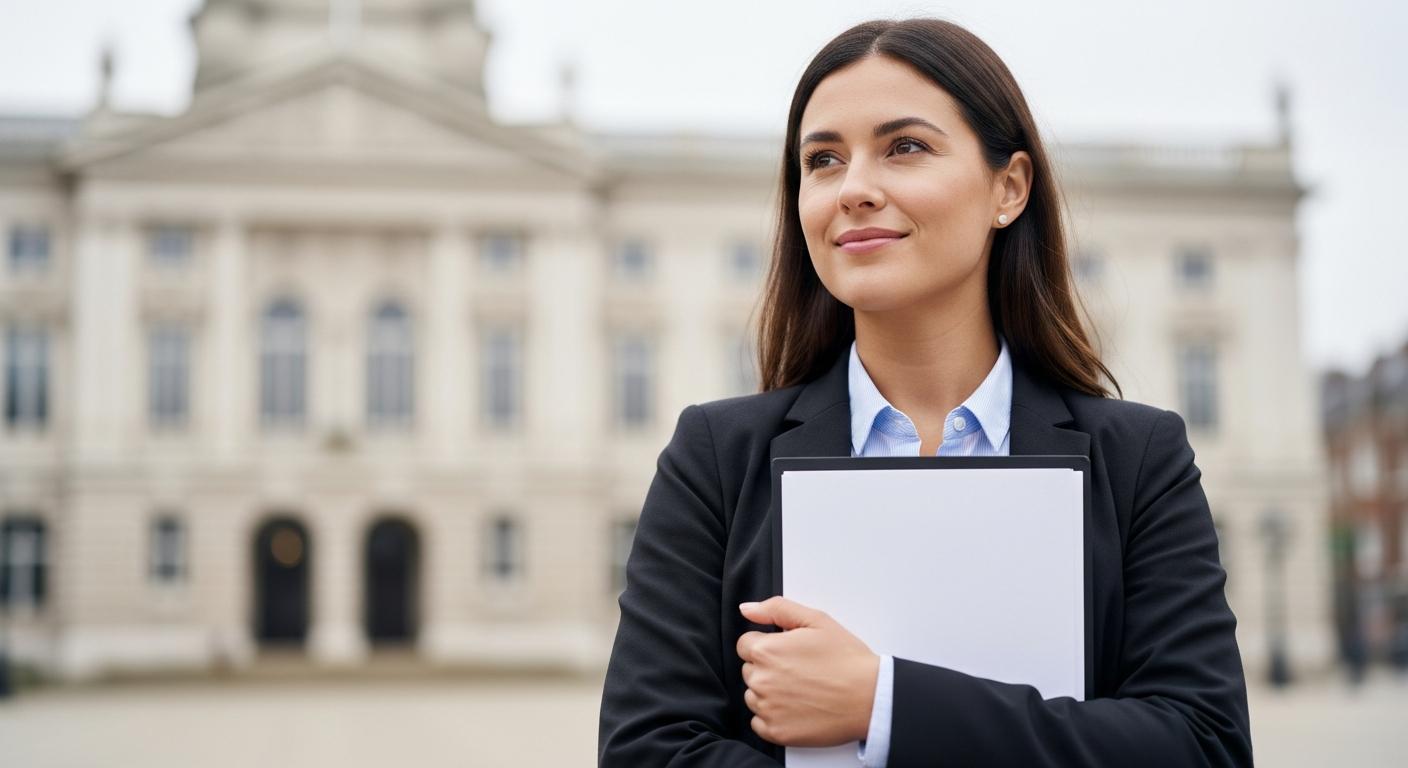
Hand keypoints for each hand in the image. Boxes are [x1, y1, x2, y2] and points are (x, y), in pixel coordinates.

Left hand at [736, 596, 879, 747]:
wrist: (870, 698)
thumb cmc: (847, 659)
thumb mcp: (816, 620)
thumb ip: (776, 609)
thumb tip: (747, 609)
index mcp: (766, 650)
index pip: (745, 645)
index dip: (767, 645)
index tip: (786, 652)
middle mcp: (761, 680)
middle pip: (749, 670)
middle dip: (768, 668)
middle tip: (799, 670)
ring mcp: (767, 708)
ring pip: (753, 696)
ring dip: (768, 692)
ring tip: (800, 689)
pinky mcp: (776, 732)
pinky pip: (759, 722)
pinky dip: (772, 717)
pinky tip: (796, 708)